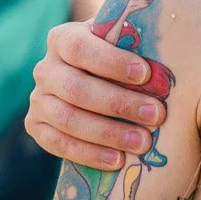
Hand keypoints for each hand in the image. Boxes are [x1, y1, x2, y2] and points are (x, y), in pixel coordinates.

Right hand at [27, 20, 165, 170]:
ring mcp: (38, 99)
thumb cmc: (123, 58)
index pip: (80, 48)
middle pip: (76, 88)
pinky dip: (89, 154)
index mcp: (63, 39)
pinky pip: (57, 144)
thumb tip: (164, 52)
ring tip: (143, 142)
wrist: (101, 81)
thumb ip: (136, 43)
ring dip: (108, 133)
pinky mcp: (36, 126)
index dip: (111, 62)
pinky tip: (118, 160)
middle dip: (119, 103)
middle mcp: (45, 69)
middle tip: (157, 115)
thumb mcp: (127, 44)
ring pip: (68, 119)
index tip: (146, 74)